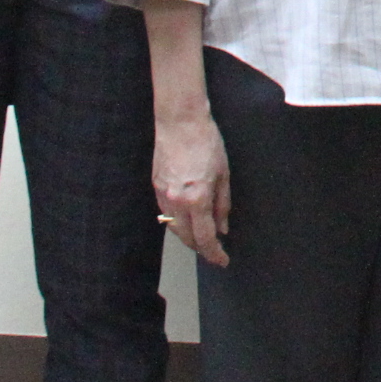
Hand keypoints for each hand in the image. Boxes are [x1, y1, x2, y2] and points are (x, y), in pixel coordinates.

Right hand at [154, 107, 230, 266]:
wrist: (180, 121)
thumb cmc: (206, 142)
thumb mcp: (224, 174)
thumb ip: (223, 205)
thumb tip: (223, 228)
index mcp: (197, 199)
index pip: (205, 238)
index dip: (214, 253)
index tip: (222, 261)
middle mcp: (176, 202)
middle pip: (187, 238)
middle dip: (201, 249)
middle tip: (215, 252)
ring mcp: (163, 195)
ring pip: (174, 228)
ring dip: (188, 237)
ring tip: (203, 238)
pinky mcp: (155, 187)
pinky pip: (166, 214)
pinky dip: (177, 222)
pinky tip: (188, 220)